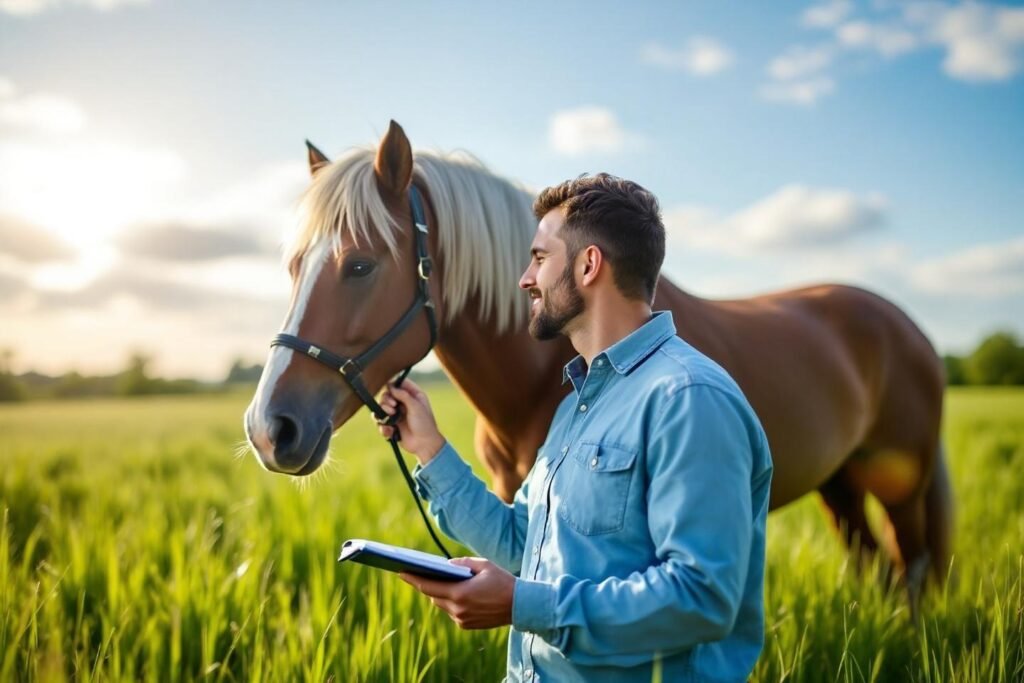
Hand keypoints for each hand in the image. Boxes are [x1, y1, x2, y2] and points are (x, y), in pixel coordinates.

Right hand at [377, 378, 445, 463]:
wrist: (424, 444)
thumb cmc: (424, 424)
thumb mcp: (416, 407)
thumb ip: (403, 395)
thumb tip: (390, 386)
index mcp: (413, 395)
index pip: (399, 383)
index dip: (392, 386)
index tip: (391, 392)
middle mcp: (404, 402)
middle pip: (386, 394)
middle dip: (386, 400)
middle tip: (393, 407)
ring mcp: (397, 413)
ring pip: (380, 407)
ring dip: (383, 412)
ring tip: (391, 418)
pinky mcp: (391, 424)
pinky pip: (380, 421)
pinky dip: (383, 426)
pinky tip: (391, 430)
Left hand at [399, 558, 514, 629]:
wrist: (521, 605)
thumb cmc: (503, 581)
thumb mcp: (483, 565)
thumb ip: (462, 563)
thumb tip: (445, 566)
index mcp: (460, 594)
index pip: (429, 586)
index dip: (413, 579)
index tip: (401, 571)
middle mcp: (458, 610)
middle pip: (434, 596)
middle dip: (427, 585)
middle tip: (418, 573)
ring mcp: (462, 620)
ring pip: (442, 605)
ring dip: (440, 594)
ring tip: (436, 581)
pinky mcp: (467, 625)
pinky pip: (452, 612)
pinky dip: (451, 601)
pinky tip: (454, 592)